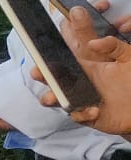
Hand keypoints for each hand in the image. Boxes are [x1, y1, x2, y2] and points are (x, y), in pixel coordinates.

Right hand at [32, 5, 130, 133]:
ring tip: (53, 98)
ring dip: (52, 98)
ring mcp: (82, 100)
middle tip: (37, 72)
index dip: (50, 57)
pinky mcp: (89, 116)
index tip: (41, 55)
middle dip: (42, 75)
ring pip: (59, 100)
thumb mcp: (128, 57)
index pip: (65, 60)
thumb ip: (113, 45)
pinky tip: (94, 110)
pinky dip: (82, 114)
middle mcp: (81, 83)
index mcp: (88, 68)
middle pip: (54, 79)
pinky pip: (78, 116)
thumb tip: (93, 43)